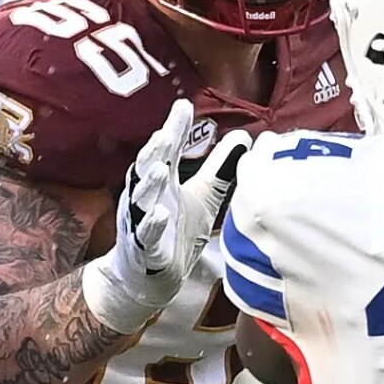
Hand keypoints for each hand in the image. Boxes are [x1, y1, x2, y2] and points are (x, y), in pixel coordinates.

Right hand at [82, 100, 251, 332]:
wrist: (151, 276)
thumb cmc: (174, 231)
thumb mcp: (202, 195)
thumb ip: (219, 167)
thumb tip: (242, 136)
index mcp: (160, 181)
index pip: (166, 149)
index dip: (174, 128)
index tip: (183, 107)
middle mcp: (146, 197)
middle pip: (148, 167)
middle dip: (156, 150)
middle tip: (167, 133)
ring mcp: (140, 221)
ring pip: (141, 199)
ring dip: (150, 184)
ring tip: (161, 170)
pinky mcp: (143, 248)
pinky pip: (144, 235)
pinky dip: (150, 224)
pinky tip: (160, 214)